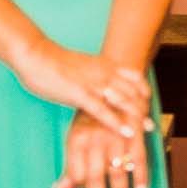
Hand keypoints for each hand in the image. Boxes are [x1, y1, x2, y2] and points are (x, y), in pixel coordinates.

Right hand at [9, 37, 150, 137]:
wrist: (35, 55)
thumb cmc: (54, 62)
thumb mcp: (82, 65)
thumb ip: (94, 73)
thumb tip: (98, 84)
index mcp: (106, 65)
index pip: (135, 78)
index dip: (143, 92)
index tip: (148, 104)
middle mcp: (105, 74)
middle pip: (133, 92)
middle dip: (143, 109)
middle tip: (151, 125)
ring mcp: (94, 84)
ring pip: (123, 102)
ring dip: (136, 117)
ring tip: (145, 131)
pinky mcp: (80, 94)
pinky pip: (103, 111)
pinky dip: (117, 123)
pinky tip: (126, 133)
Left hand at [51, 111, 150, 187]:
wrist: (112, 86)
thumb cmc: (90, 120)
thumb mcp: (74, 139)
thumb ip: (70, 167)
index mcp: (77, 141)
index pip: (78, 173)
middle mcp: (96, 139)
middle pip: (96, 175)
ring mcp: (117, 136)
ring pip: (118, 170)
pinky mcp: (136, 132)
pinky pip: (140, 158)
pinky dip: (141, 177)